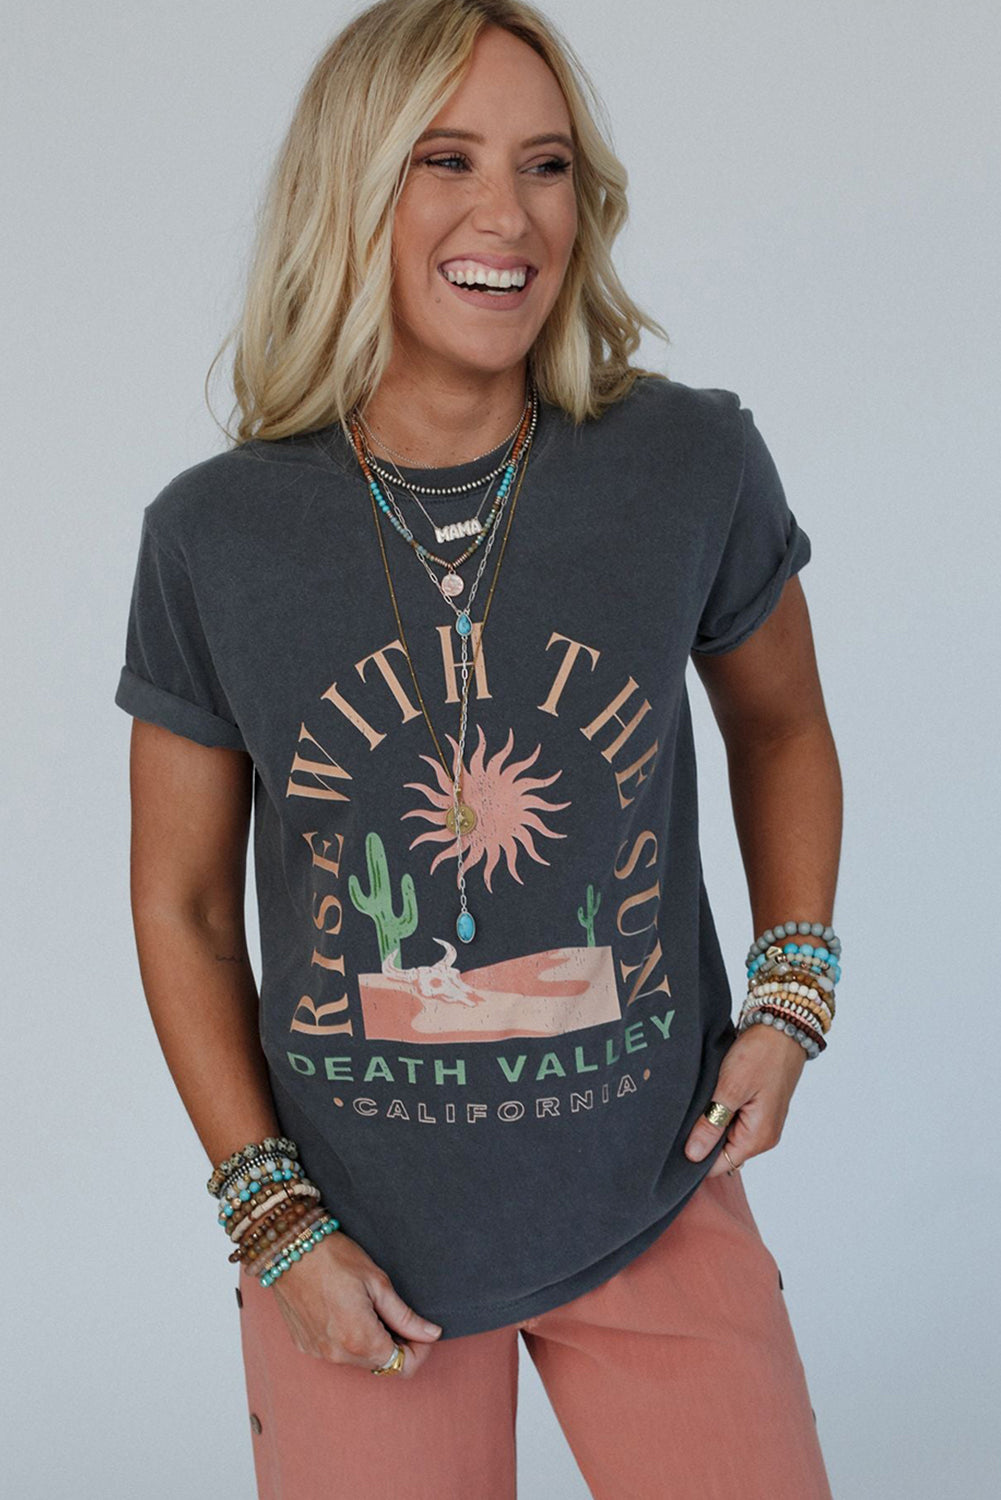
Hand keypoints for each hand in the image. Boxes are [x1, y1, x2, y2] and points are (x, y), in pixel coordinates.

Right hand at [269, 1228, 442, 1378]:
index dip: (419, 1350)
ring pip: (359, 1359)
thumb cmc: (333, 1258)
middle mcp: (337, 1355)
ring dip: (372, 1341)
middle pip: (381, 1365)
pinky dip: (348, 1338)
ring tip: (369, 1306)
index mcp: (360, 1340)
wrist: (288, 1248)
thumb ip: (405, 1316)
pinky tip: (346, 1309)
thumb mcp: (377, 1282)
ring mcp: (318, 1352)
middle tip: (395, 1311)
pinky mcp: (305, 1344)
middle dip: (396, 1344)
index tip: (420, 1329)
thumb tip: (431, 1334)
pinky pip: (336, 1352)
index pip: (402, 1367)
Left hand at [684, 1023, 807, 1176]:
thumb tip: (693, 1155)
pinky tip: (707, 1098)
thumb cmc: (761, 1055)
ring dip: (709, 1123)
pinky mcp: (759, 1108)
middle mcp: (763, 1136)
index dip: (695, 1158)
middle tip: (678, 1119)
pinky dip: (719, 1112)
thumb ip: (711, 1123)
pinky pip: (733, 1120)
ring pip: (726, 1135)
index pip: (719, 1165)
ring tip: (692, 1105)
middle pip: (723, 1152)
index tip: (672, 1145)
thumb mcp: (730, 1088)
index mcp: (758, 1137)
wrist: (782, 1028)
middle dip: (701, 1139)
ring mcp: (762, 1122)